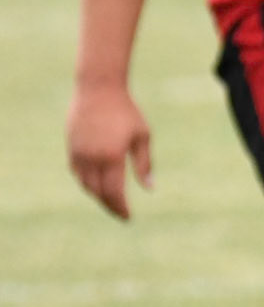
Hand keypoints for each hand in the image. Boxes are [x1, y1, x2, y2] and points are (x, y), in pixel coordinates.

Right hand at [66, 81, 152, 220]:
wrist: (98, 88)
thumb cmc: (126, 111)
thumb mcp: (142, 136)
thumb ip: (144, 164)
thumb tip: (150, 188)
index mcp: (112, 156)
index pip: (114, 192)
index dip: (120, 208)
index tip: (128, 218)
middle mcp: (92, 157)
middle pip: (98, 193)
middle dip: (110, 206)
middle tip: (120, 214)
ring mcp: (79, 152)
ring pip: (85, 184)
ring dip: (97, 196)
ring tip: (110, 201)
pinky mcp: (71, 146)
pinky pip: (77, 172)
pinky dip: (86, 182)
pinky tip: (96, 185)